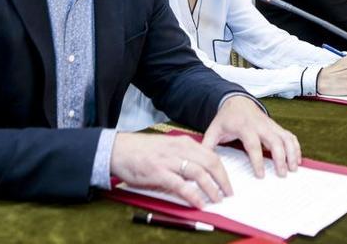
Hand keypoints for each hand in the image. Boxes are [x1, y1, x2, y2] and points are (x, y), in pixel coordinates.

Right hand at [110, 132, 230, 208]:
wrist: (118, 149)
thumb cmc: (142, 150)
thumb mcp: (168, 147)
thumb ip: (184, 155)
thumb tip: (200, 171)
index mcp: (184, 142)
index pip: (211, 155)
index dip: (223, 170)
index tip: (227, 182)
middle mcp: (180, 149)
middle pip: (211, 163)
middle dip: (223, 180)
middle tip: (228, 193)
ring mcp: (170, 161)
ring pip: (199, 174)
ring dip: (212, 189)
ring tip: (217, 200)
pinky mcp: (159, 173)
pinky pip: (181, 186)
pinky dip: (193, 195)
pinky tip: (200, 203)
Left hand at [202, 96, 300, 178]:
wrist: (237, 101)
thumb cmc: (225, 118)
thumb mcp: (213, 130)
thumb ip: (208, 146)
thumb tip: (202, 163)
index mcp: (244, 127)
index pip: (253, 144)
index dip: (257, 160)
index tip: (261, 175)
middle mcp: (260, 125)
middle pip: (275, 141)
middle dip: (281, 158)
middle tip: (282, 175)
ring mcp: (270, 125)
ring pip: (286, 138)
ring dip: (292, 153)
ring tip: (294, 169)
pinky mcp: (276, 126)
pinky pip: (290, 136)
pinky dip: (296, 147)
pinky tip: (297, 160)